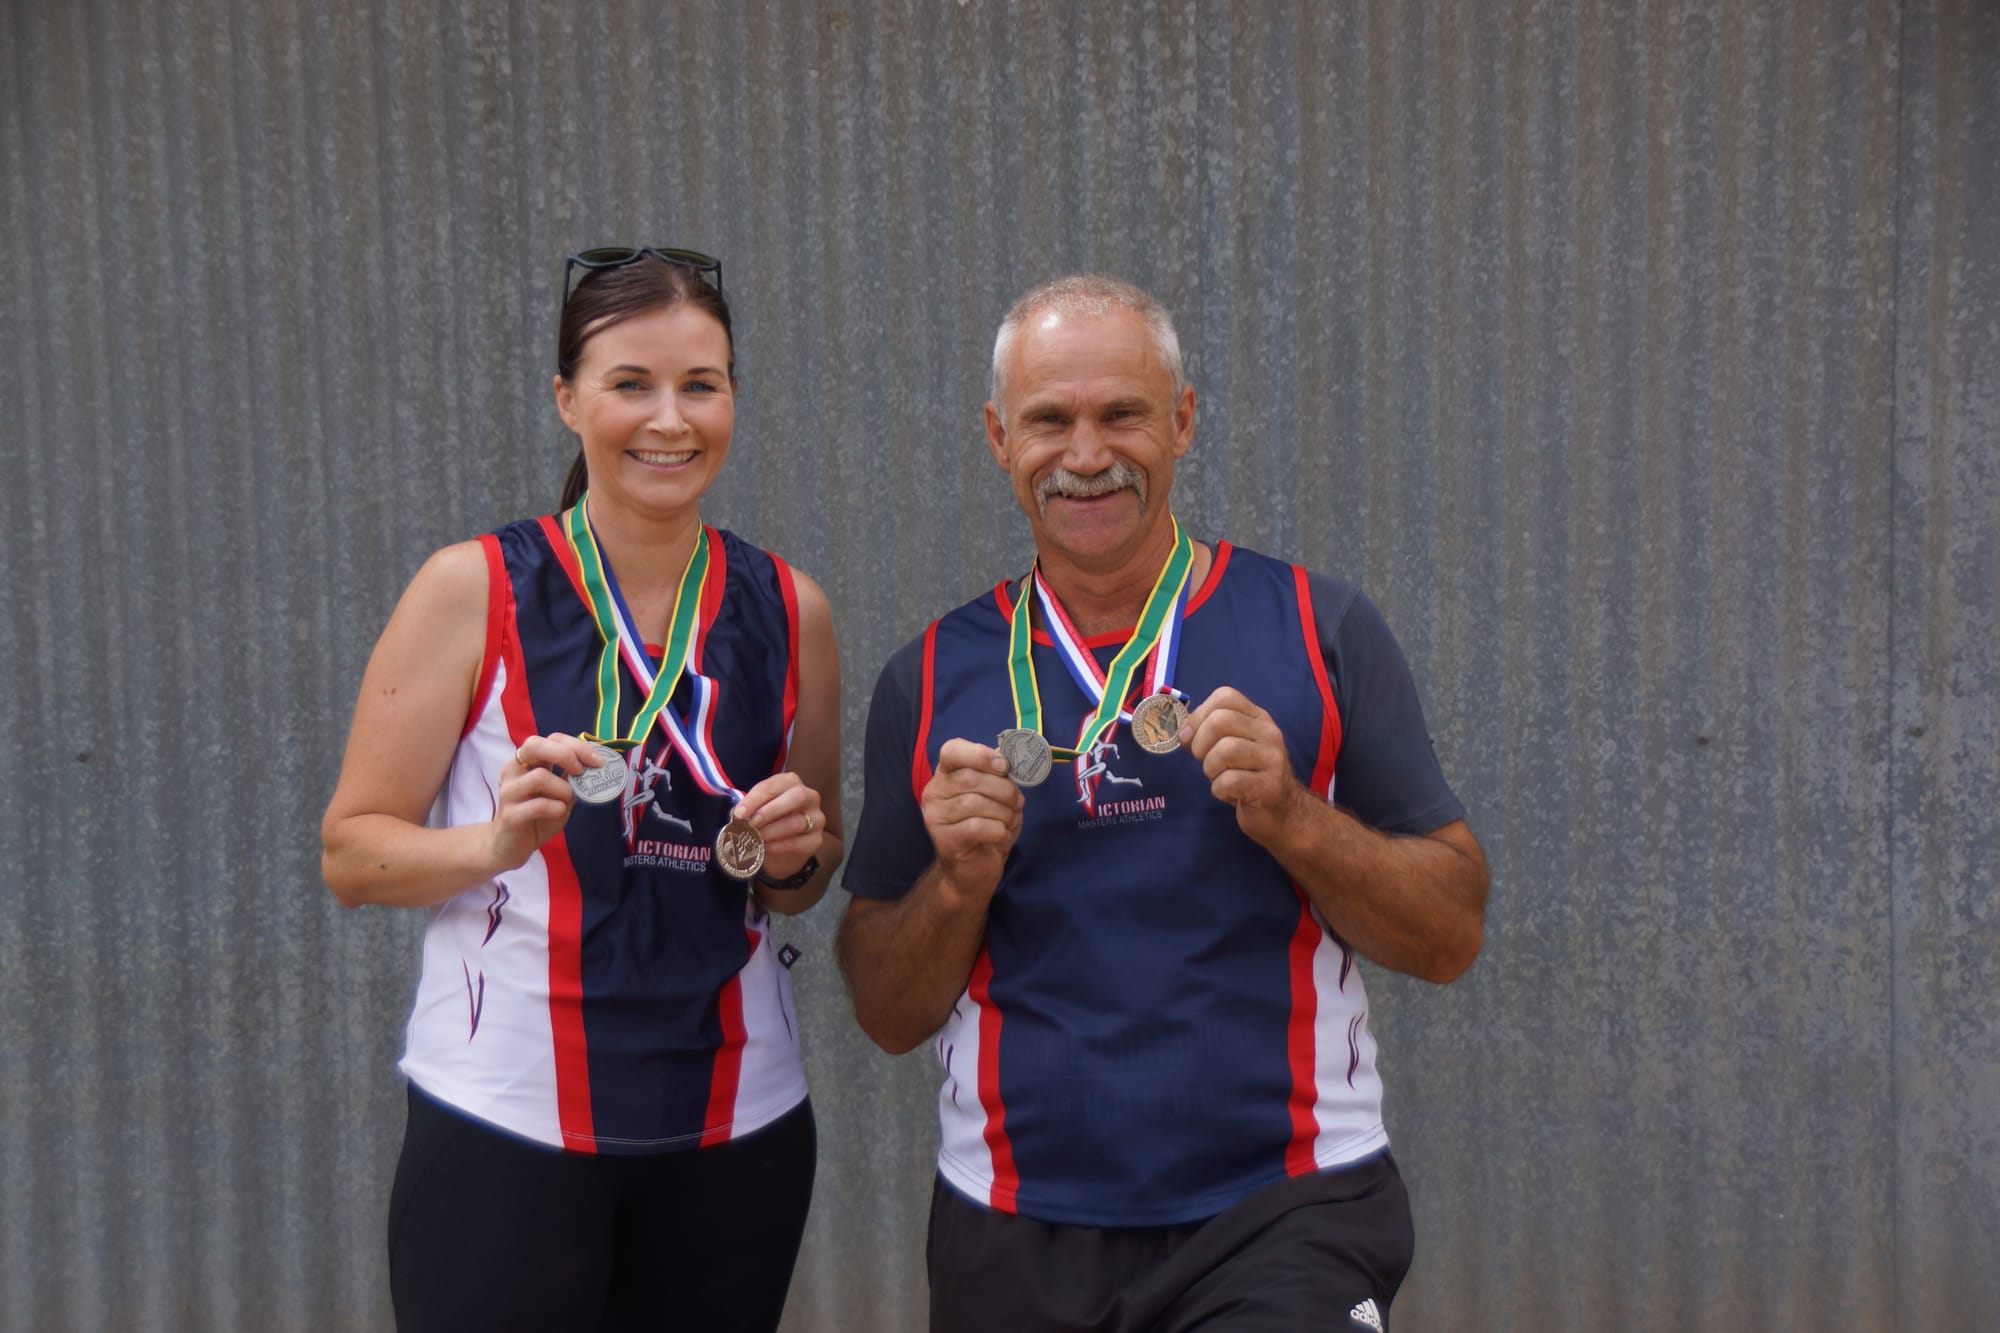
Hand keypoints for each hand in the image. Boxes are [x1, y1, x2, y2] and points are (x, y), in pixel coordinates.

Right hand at [492, 733, 604, 870]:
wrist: (509, 847)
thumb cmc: (536, 816)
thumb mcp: (559, 794)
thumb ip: (571, 779)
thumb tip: (597, 767)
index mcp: (527, 761)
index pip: (551, 739)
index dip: (577, 746)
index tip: (597, 761)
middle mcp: (513, 771)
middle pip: (535, 746)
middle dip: (565, 755)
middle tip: (581, 772)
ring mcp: (508, 792)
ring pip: (539, 777)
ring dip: (563, 789)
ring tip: (569, 800)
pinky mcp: (509, 815)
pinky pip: (537, 805)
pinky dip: (555, 807)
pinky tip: (560, 811)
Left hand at [732, 772, 825, 879]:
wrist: (782, 850)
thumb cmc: (768, 822)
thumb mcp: (757, 811)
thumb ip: (749, 810)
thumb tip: (737, 814)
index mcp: (791, 783)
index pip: (775, 785)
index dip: (756, 798)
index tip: (740, 813)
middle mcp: (810, 796)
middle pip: (796, 797)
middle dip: (769, 811)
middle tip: (750, 824)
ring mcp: (817, 818)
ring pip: (797, 822)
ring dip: (772, 831)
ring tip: (755, 838)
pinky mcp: (817, 840)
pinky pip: (798, 842)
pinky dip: (778, 846)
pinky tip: (765, 848)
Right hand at [921, 738, 1024, 902]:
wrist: (972, 870)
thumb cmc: (986, 827)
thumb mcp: (995, 796)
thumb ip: (998, 776)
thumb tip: (1010, 758)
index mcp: (945, 775)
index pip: (951, 751)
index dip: (979, 754)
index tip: (1003, 766)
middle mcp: (934, 793)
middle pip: (970, 778)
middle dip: (1003, 789)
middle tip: (1017, 802)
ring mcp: (936, 817)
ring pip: (974, 803)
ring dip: (1003, 812)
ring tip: (1010, 820)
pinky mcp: (945, 840)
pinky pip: (976, 827)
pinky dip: (998, 830)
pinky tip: (1001, 835)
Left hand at [1181, 687, 1310, 846]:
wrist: (1283, 812)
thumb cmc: (1249, 776)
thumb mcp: (1232, 747)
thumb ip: (1208, 734)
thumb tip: (1182, 733)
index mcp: (1258, 718)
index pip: (1225, 696)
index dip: (1199, 715)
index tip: (1190, 737)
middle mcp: (1269, 733)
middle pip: (1221, 721)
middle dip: (1200, 743)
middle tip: (1203, 760)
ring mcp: (1272, 759)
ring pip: (1225, 750)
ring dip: (1210, 768)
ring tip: (1219, 778)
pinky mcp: (1269, 786)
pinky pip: (1229, 781)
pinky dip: (1219, 790)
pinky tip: (1230, 794)